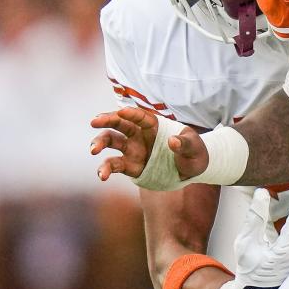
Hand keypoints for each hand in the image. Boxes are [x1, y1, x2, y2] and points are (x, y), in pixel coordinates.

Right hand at [90, 107, 208, 188]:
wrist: (191, 170)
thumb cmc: (194, 152)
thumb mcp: (194, 147)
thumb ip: (185, 144)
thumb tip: (173, 141)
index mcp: (155, 126)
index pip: (140, 116)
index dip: (131, 113)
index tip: (121, 112)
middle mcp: (140, 135)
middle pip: (120, 124)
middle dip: (106, 120)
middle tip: (94, 121)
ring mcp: (133, 150)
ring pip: (112, 142)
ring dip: (100, 142)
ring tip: (93, 150)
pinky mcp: (131, 166)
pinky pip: (115, 165)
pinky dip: (106, 169)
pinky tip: (101, 176)